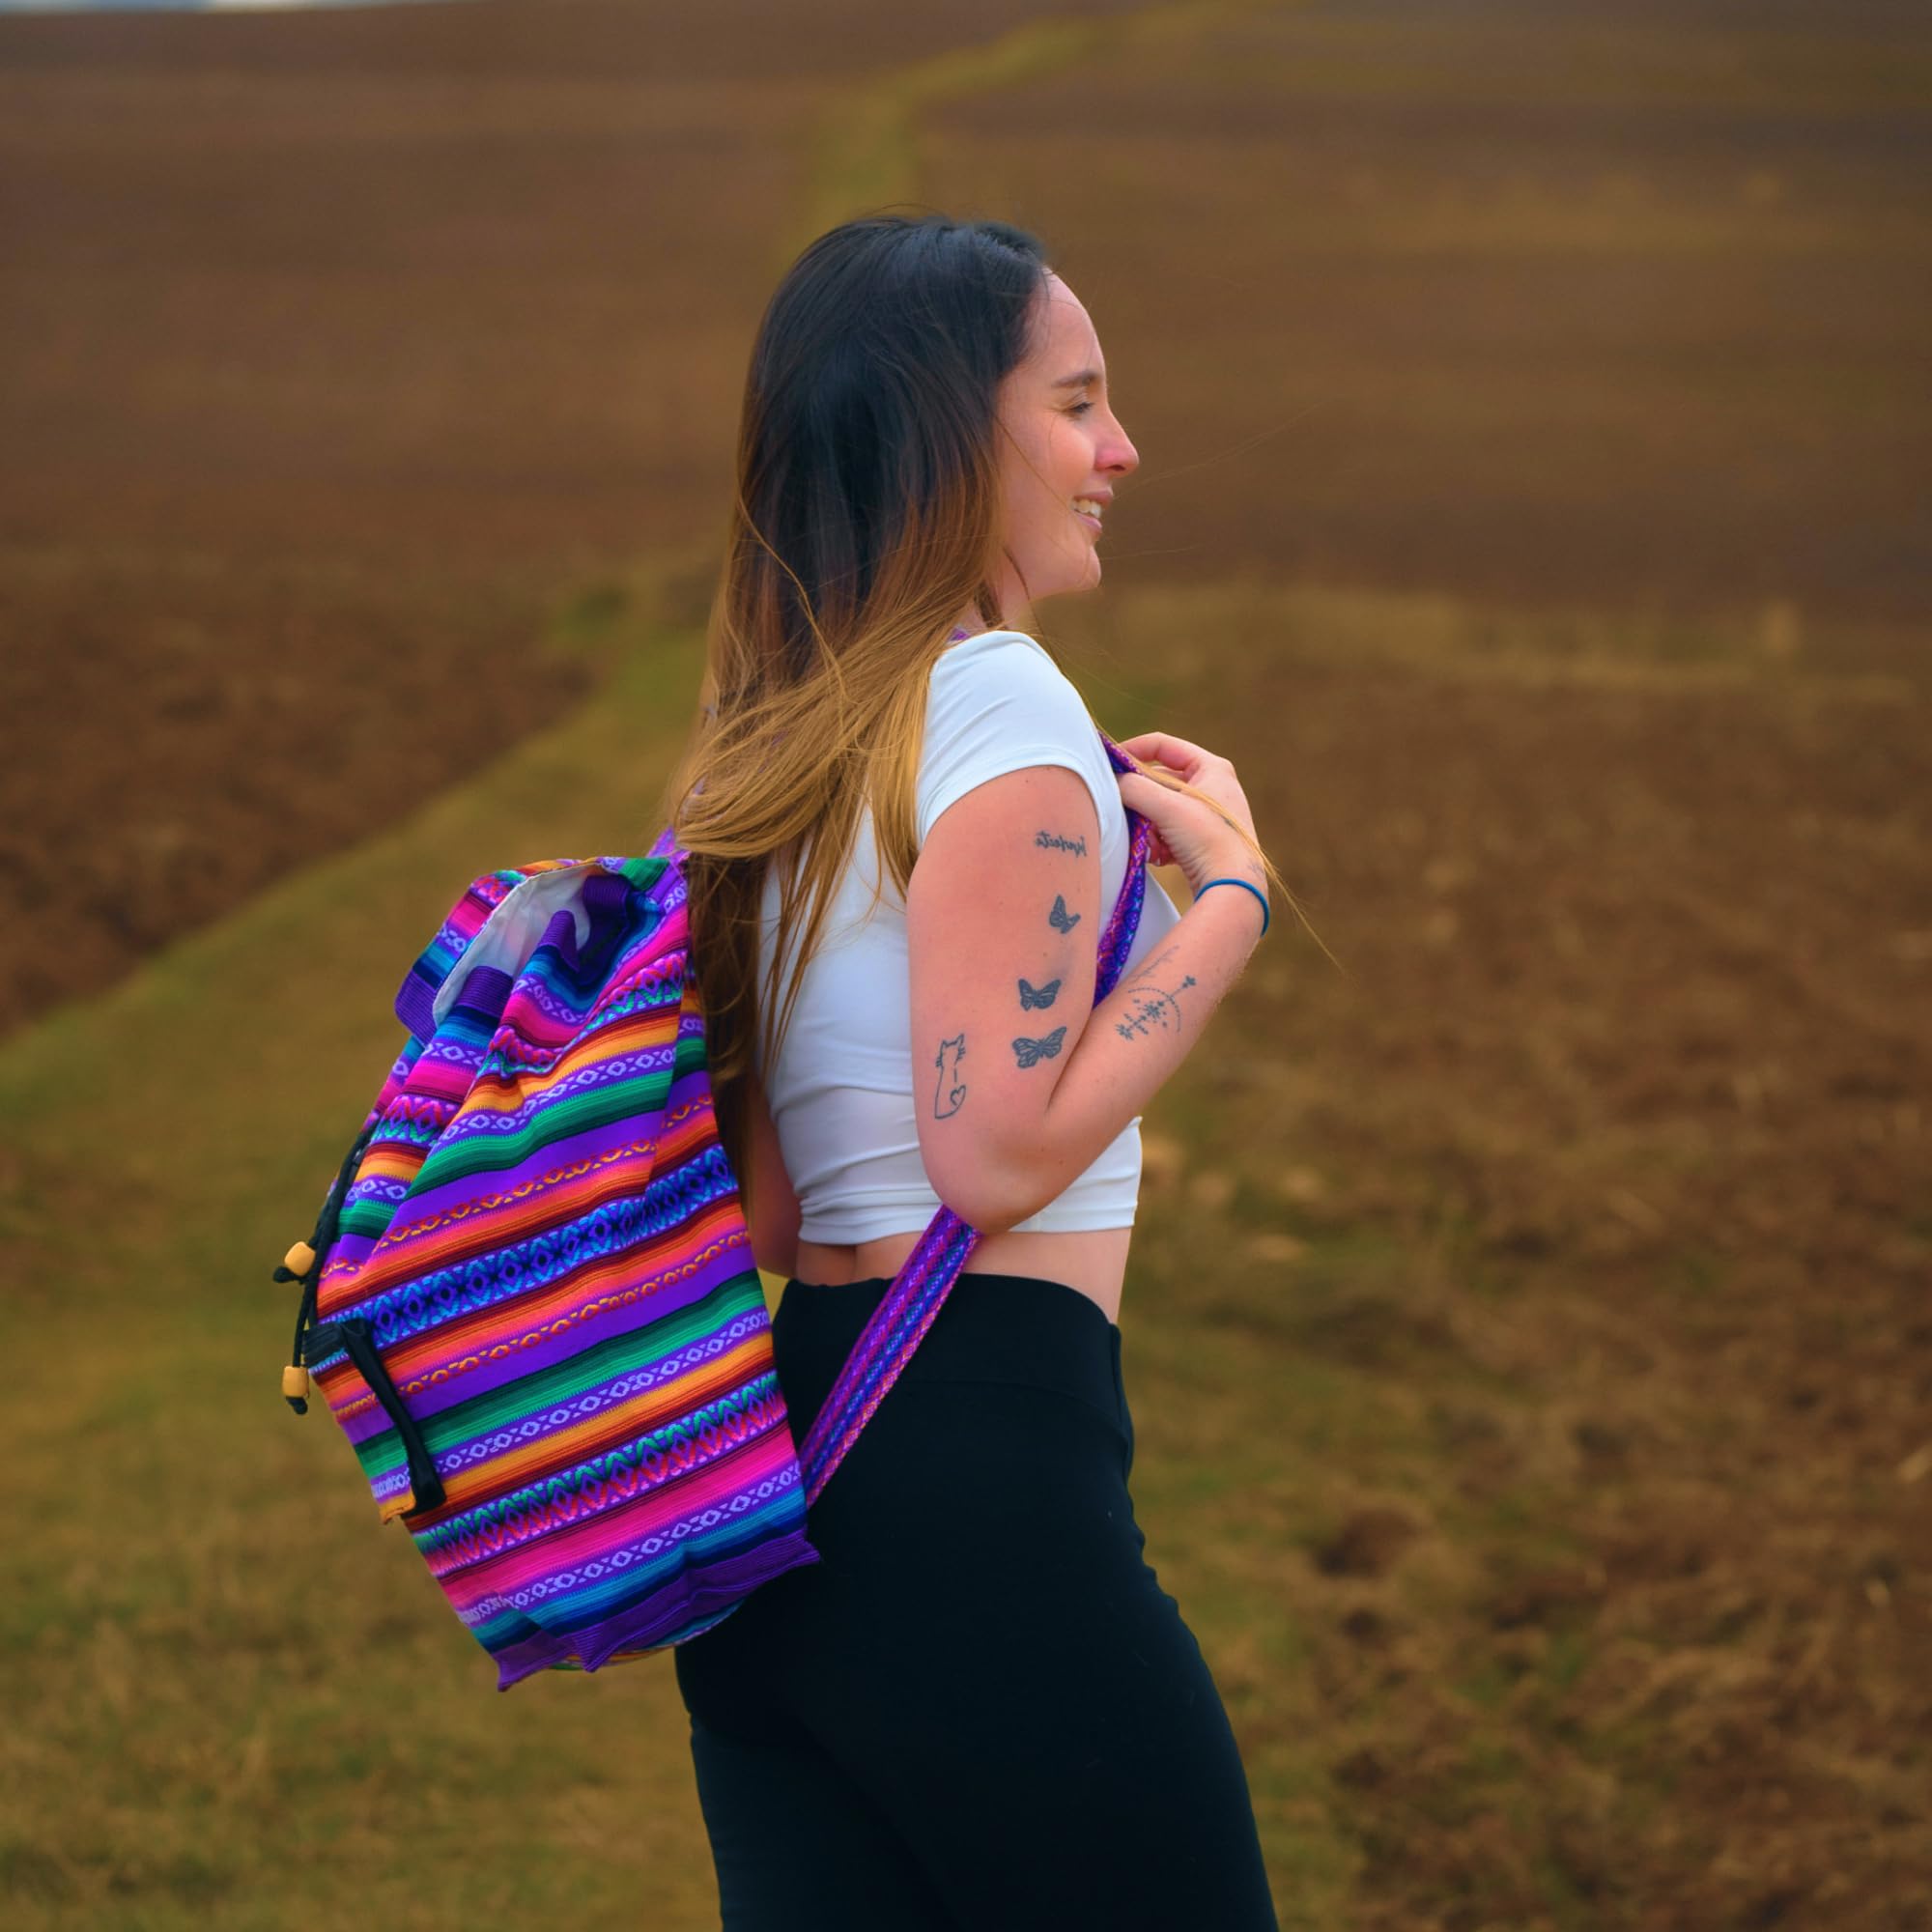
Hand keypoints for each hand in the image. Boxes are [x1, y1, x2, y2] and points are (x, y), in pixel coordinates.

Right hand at [1115, 732, 1260, 896]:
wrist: (1235, 888)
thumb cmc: (1208, 840)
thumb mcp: (1166, 807)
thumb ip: (1132, 787)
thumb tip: (1112, 781)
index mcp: (1212, 768)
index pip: (1163, 746)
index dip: (1132, 750)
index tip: (1109, 764)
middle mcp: (1214, 788)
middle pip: (1160, 782)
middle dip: (1140, 801)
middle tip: (1125, 813)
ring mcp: (1210, 815)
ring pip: (1162, 810)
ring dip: (1147, 826)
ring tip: (1148, 844)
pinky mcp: (1204, 841)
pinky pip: (1170, 832)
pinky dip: (1159, 842)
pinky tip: (1158, 857)